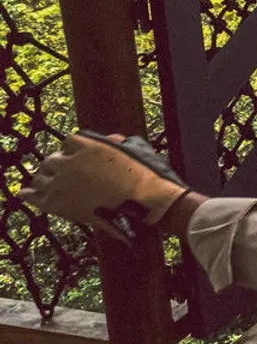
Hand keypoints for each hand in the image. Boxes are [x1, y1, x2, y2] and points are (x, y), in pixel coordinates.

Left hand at [19, 132, 188, 242]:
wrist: (142, 204)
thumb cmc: (145, 176)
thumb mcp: (134, 151)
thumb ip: (117, 144)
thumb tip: (112, 139)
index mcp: (88, 146)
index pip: (68, 142)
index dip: (72, 151)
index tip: (74, 158)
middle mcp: (70, 162)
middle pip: (50, 160)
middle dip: (55, 166)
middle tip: (59, 173)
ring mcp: (61, 183)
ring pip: (40, 177)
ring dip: (44, 180)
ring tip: (48, 186)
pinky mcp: (57, 204)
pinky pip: (33, 196)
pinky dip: (29, 195)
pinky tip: (25, 195)